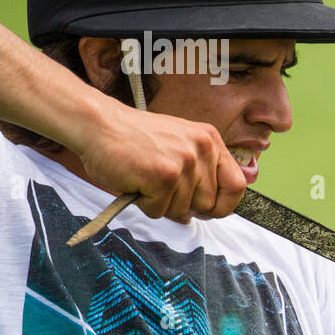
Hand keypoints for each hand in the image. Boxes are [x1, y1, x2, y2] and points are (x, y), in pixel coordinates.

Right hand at [70, 101, 246, 222]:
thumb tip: (208, 210)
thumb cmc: (133, 137)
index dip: (224, 205)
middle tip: (162, 190)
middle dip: (184, 206)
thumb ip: (199, 170)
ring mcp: (184, 163)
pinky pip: (159, 211)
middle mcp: (202, 149)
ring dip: (160, 204)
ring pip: (182, 210)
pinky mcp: (163, 176)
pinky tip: (135, 181)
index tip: (209, 210)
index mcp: (210, 140)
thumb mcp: (178, 143)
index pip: (237, 185)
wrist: (97, 123)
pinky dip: (144, 204)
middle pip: (208, 205)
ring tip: (145, 179)